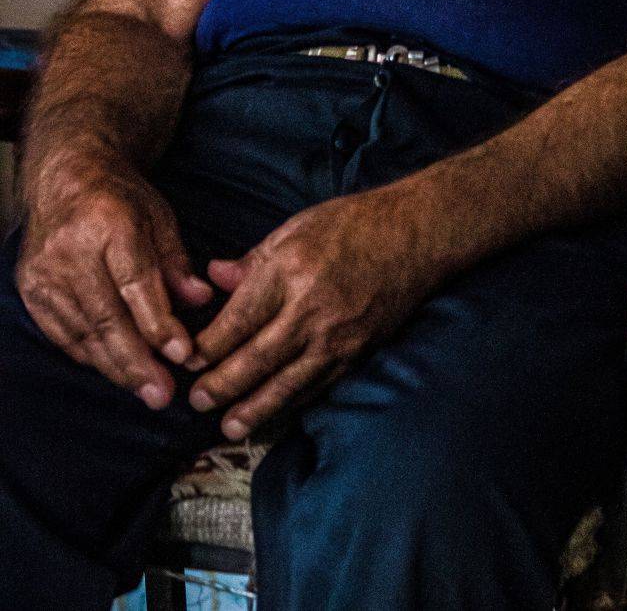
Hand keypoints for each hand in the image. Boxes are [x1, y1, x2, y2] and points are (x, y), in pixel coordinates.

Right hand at [16, 149, 212, 406]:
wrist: (64, 178)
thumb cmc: (120, 198)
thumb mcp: (159, 217)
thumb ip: (177, 262)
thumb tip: (200, 301)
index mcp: (108, 223)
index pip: (136, 284)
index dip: (159, 324)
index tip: (183, 354)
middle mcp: (70, 250)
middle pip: (106, 317)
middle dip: (137, 362)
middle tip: (163, 394)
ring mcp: (44, 272)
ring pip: (83, 333)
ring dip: (116, 367)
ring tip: (147, 391)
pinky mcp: (30, 289)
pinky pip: (63, 335)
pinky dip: (91, 355)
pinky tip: (116, 369)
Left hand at [185, 186, 434, 440]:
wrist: (416, 234)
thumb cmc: (354, 223)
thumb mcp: (296, 227)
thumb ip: (253, 260)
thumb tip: (213, 278)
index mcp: (289, 270)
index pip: (237, 320)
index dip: (207, 346)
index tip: (186, 359)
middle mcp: (310, 308)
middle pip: (256, 358)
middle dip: (222, 385)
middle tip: (196, 401)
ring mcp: (337, 335)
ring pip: (286, 383)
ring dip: (254, 408)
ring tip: (229, 427)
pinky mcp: (358, 351)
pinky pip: (317, 384)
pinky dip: (293, 402)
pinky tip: (275, 413)